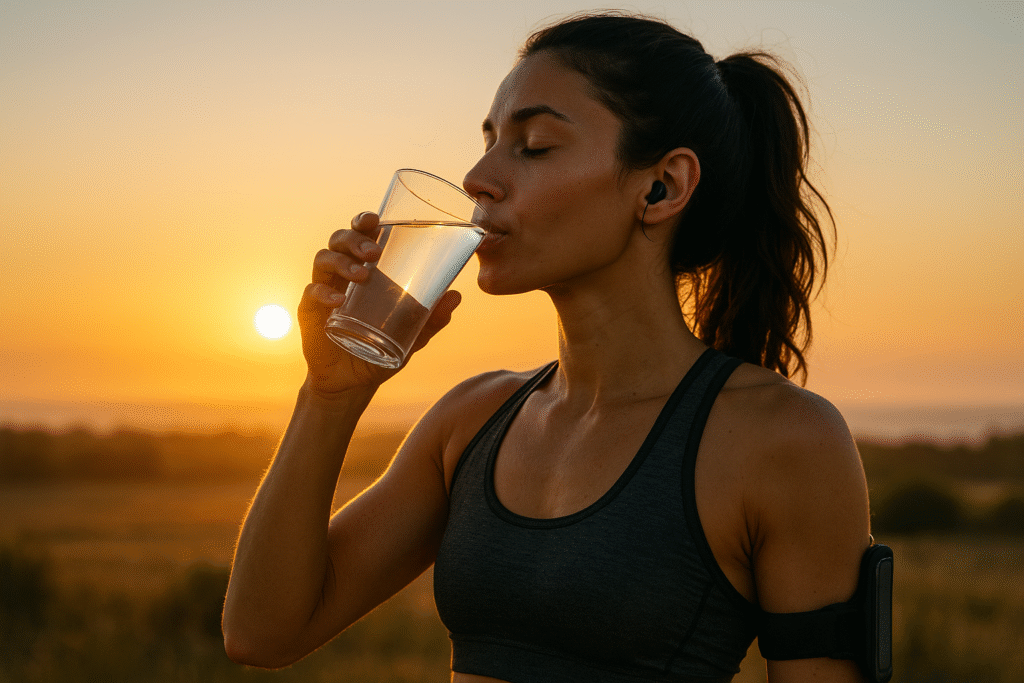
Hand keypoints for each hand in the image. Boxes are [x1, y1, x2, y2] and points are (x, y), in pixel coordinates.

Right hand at [297, 212, 462, 396]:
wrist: (353, 383)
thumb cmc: (381, 349)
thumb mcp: (412, 335)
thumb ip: (432, 318)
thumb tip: (456, 296)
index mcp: (363, 270)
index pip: (360, 236)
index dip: (363, 221)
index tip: (375, 219)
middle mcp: (341, 275)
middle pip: (339, 240)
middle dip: (354, 238)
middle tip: (373, 252)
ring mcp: (323, 291)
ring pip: (323, 259)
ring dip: (342, 262)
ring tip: (363, 274)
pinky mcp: (310, 312)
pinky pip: (311, 293)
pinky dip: (323, 293)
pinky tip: (338, 301)